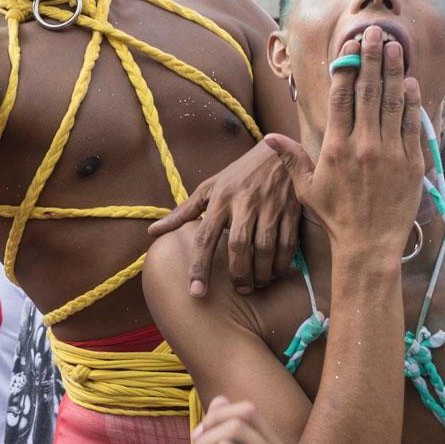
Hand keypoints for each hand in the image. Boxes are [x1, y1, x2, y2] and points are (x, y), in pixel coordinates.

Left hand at [146, 140, 301, 296]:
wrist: (278, 151)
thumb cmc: (238, 173)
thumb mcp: (209, 187)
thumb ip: (183, 212)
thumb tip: (153, 232)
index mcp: (220, 199)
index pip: (206, 237)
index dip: (199, 267)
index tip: (197, 292)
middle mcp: (244, 203)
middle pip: (238, 246)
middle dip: (238, 274)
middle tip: (240, 290)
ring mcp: (269, 206)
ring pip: (264, 248)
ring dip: (261, 272)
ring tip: (257, 283)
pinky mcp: (290, 210)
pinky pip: (287, 243)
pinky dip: (282, 262)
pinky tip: (276, 271)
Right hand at [261, 28, 425, 260]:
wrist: (369, 245)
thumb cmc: (336, 217)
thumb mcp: (307, 189)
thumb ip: (291, 159)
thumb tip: (269, 137)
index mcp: (335, 148)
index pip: (341, 98)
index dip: (346, 68)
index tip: (349, 46)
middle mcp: (363, 145)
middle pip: (368, 91)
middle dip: (371, 58)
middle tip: (374, 32)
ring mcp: (390, 152)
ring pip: (392, 102)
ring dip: (393, 71)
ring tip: (394, 45)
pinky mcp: (411, 162)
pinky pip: (412, 124)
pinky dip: (411, 101)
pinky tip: (409, 81)